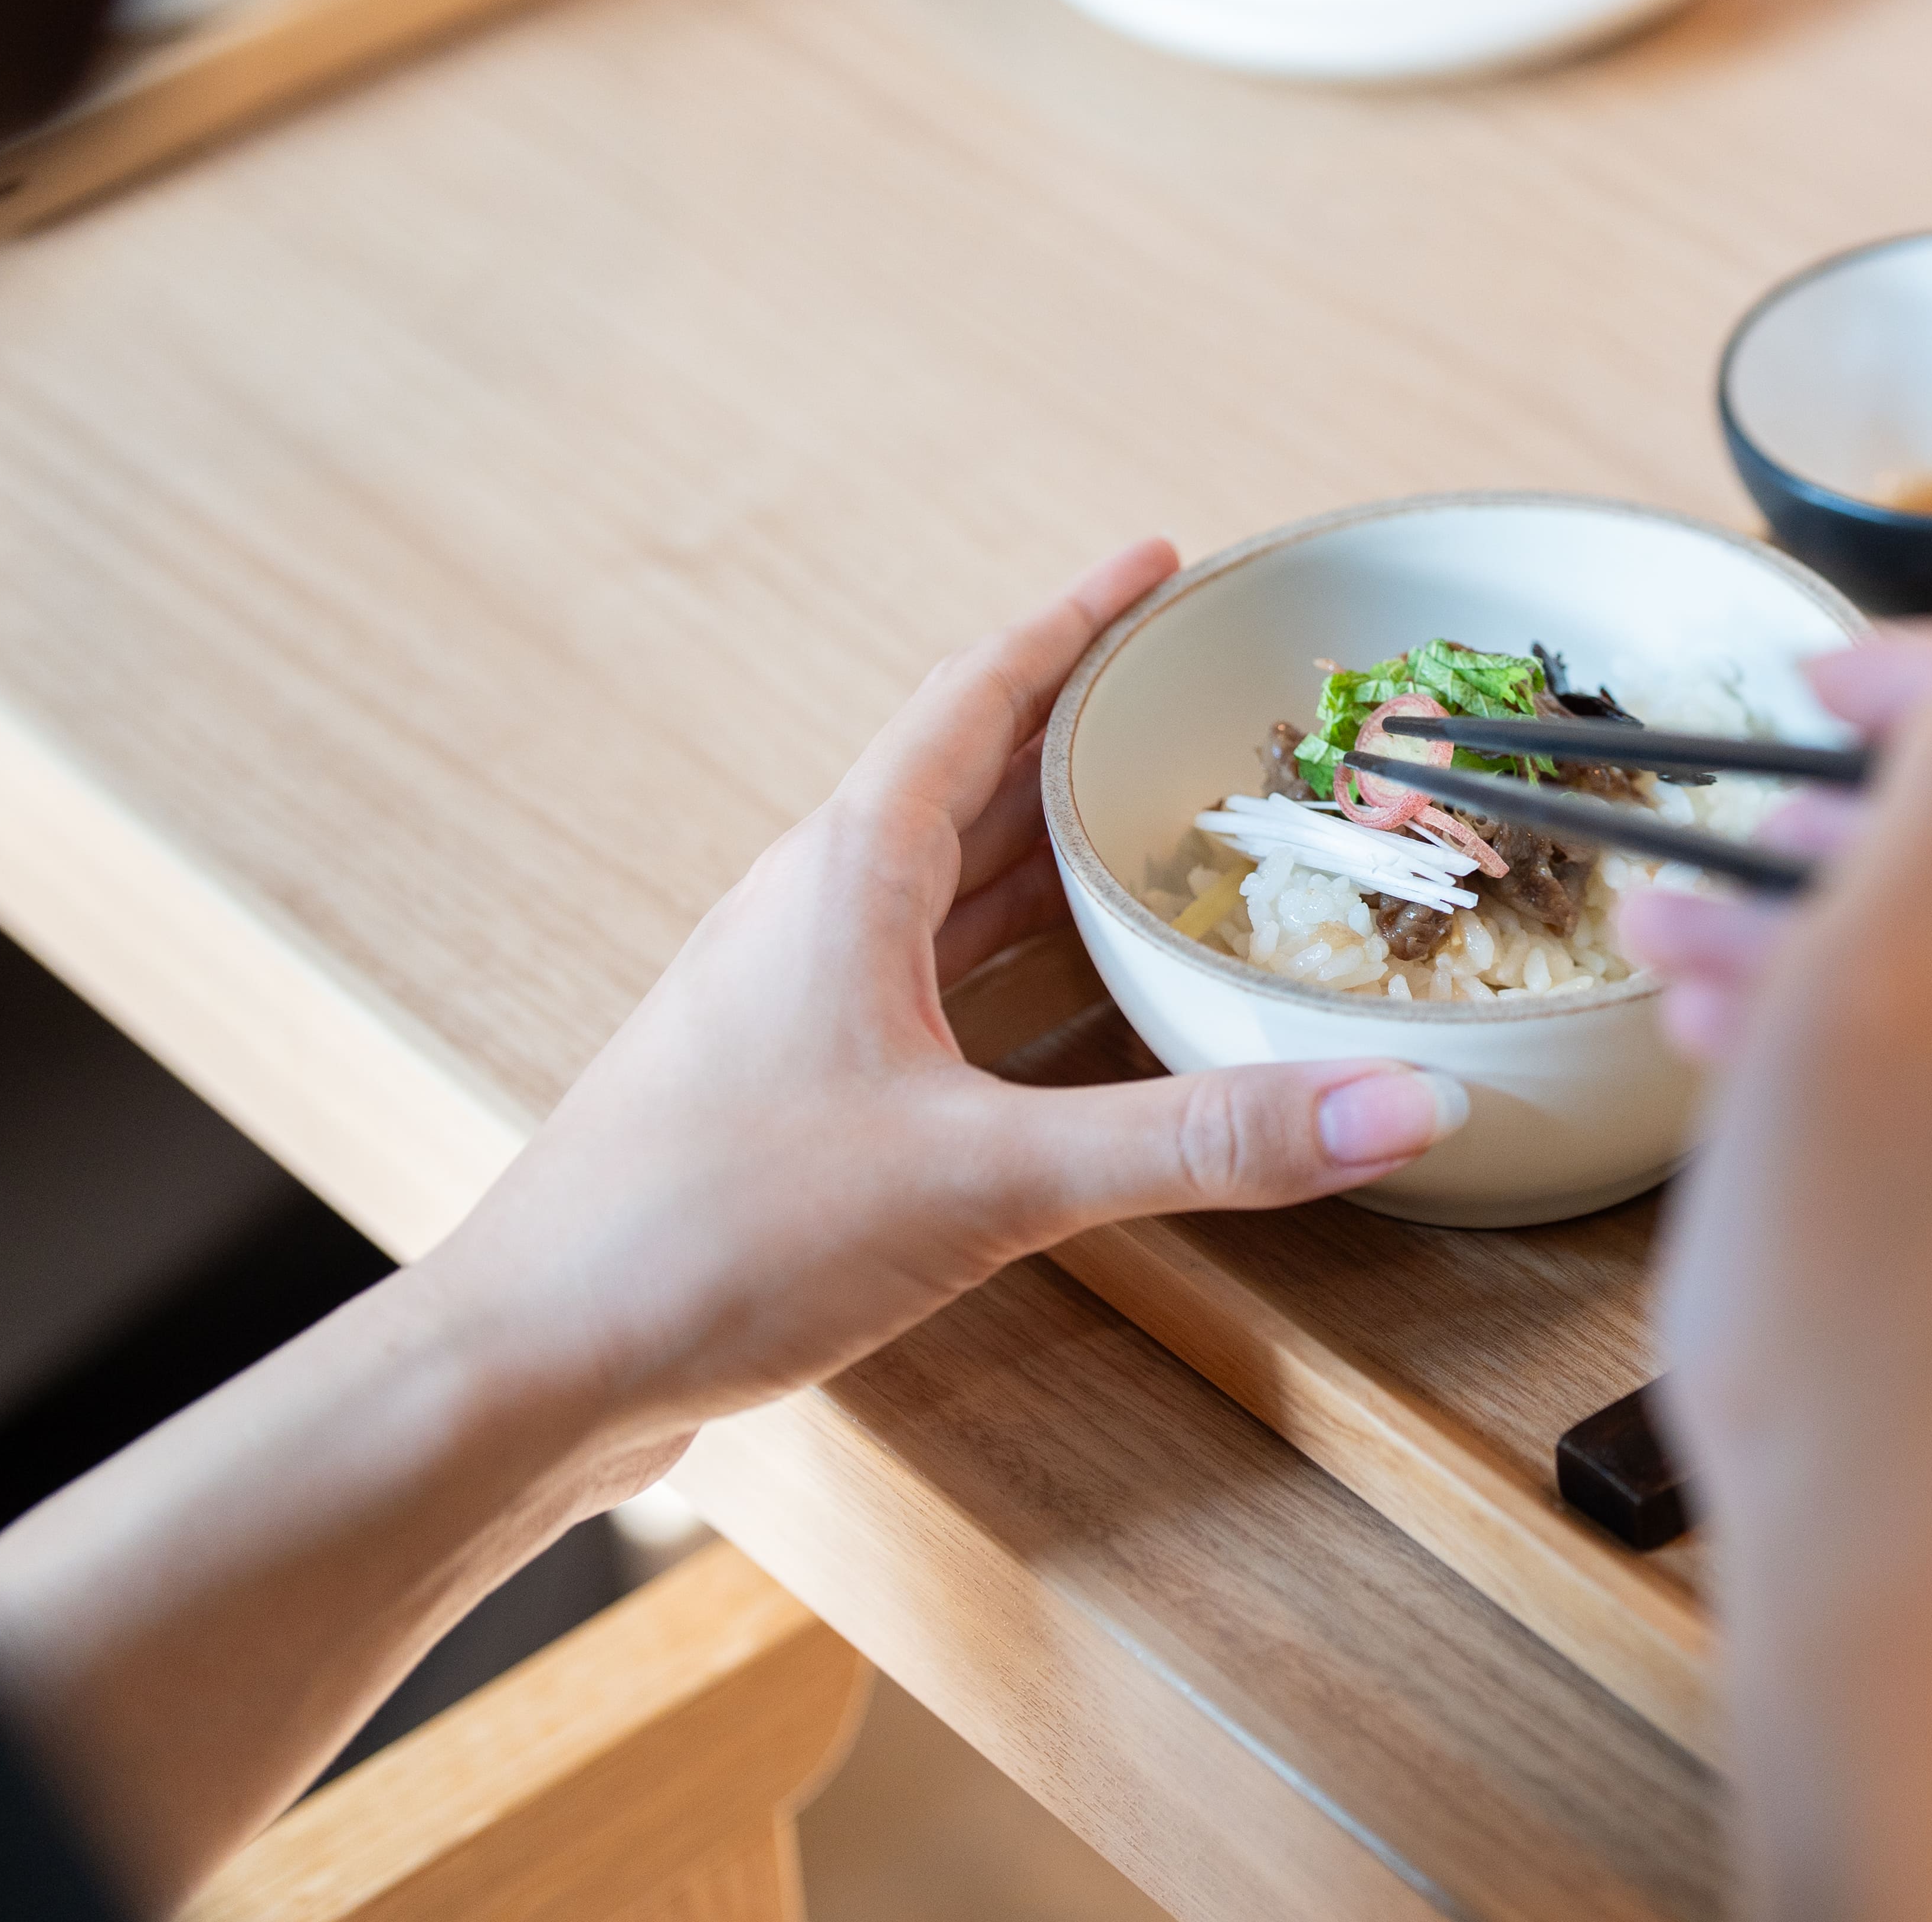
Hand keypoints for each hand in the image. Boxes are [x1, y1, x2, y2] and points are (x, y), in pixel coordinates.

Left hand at [0, 541, 1476, 1907]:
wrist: (529, 1367)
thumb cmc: (712, 1237)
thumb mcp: (991, 1177)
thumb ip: (1202, 1140)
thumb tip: (1402, 1104)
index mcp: (848, 876)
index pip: (979, 697)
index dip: (1075, 623)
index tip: (1157, 564)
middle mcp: (816, 916)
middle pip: (973, 785)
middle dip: (1089, 737)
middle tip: (1203, 705)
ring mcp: (795, 1006)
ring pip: (951, 893)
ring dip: (1055, 860)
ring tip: (1171, 839)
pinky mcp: (793, 1096)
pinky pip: (932, 991)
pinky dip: (1022, 978)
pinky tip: (1084, 1019)